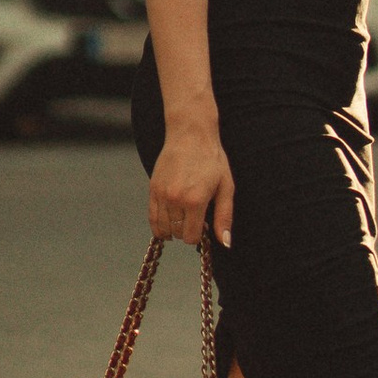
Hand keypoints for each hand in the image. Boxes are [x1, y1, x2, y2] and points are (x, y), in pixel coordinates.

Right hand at [150, 123, 233, 250]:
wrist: (190, 134)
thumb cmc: (212, 159)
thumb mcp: (226, 187)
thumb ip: (224, 217)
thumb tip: (225, 243)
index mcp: (195, 201)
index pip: (191, 237)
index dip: (199, 235)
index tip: (204, 224)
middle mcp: (175, 200)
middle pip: (177, 233)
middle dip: (187, 230)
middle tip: (196, 216)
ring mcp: (161, 194)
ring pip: (163, 228)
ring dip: (173, 228)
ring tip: (184, 216)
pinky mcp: (153, 189)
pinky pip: (151, 217)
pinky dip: (159, 224)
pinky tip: (169, 220)